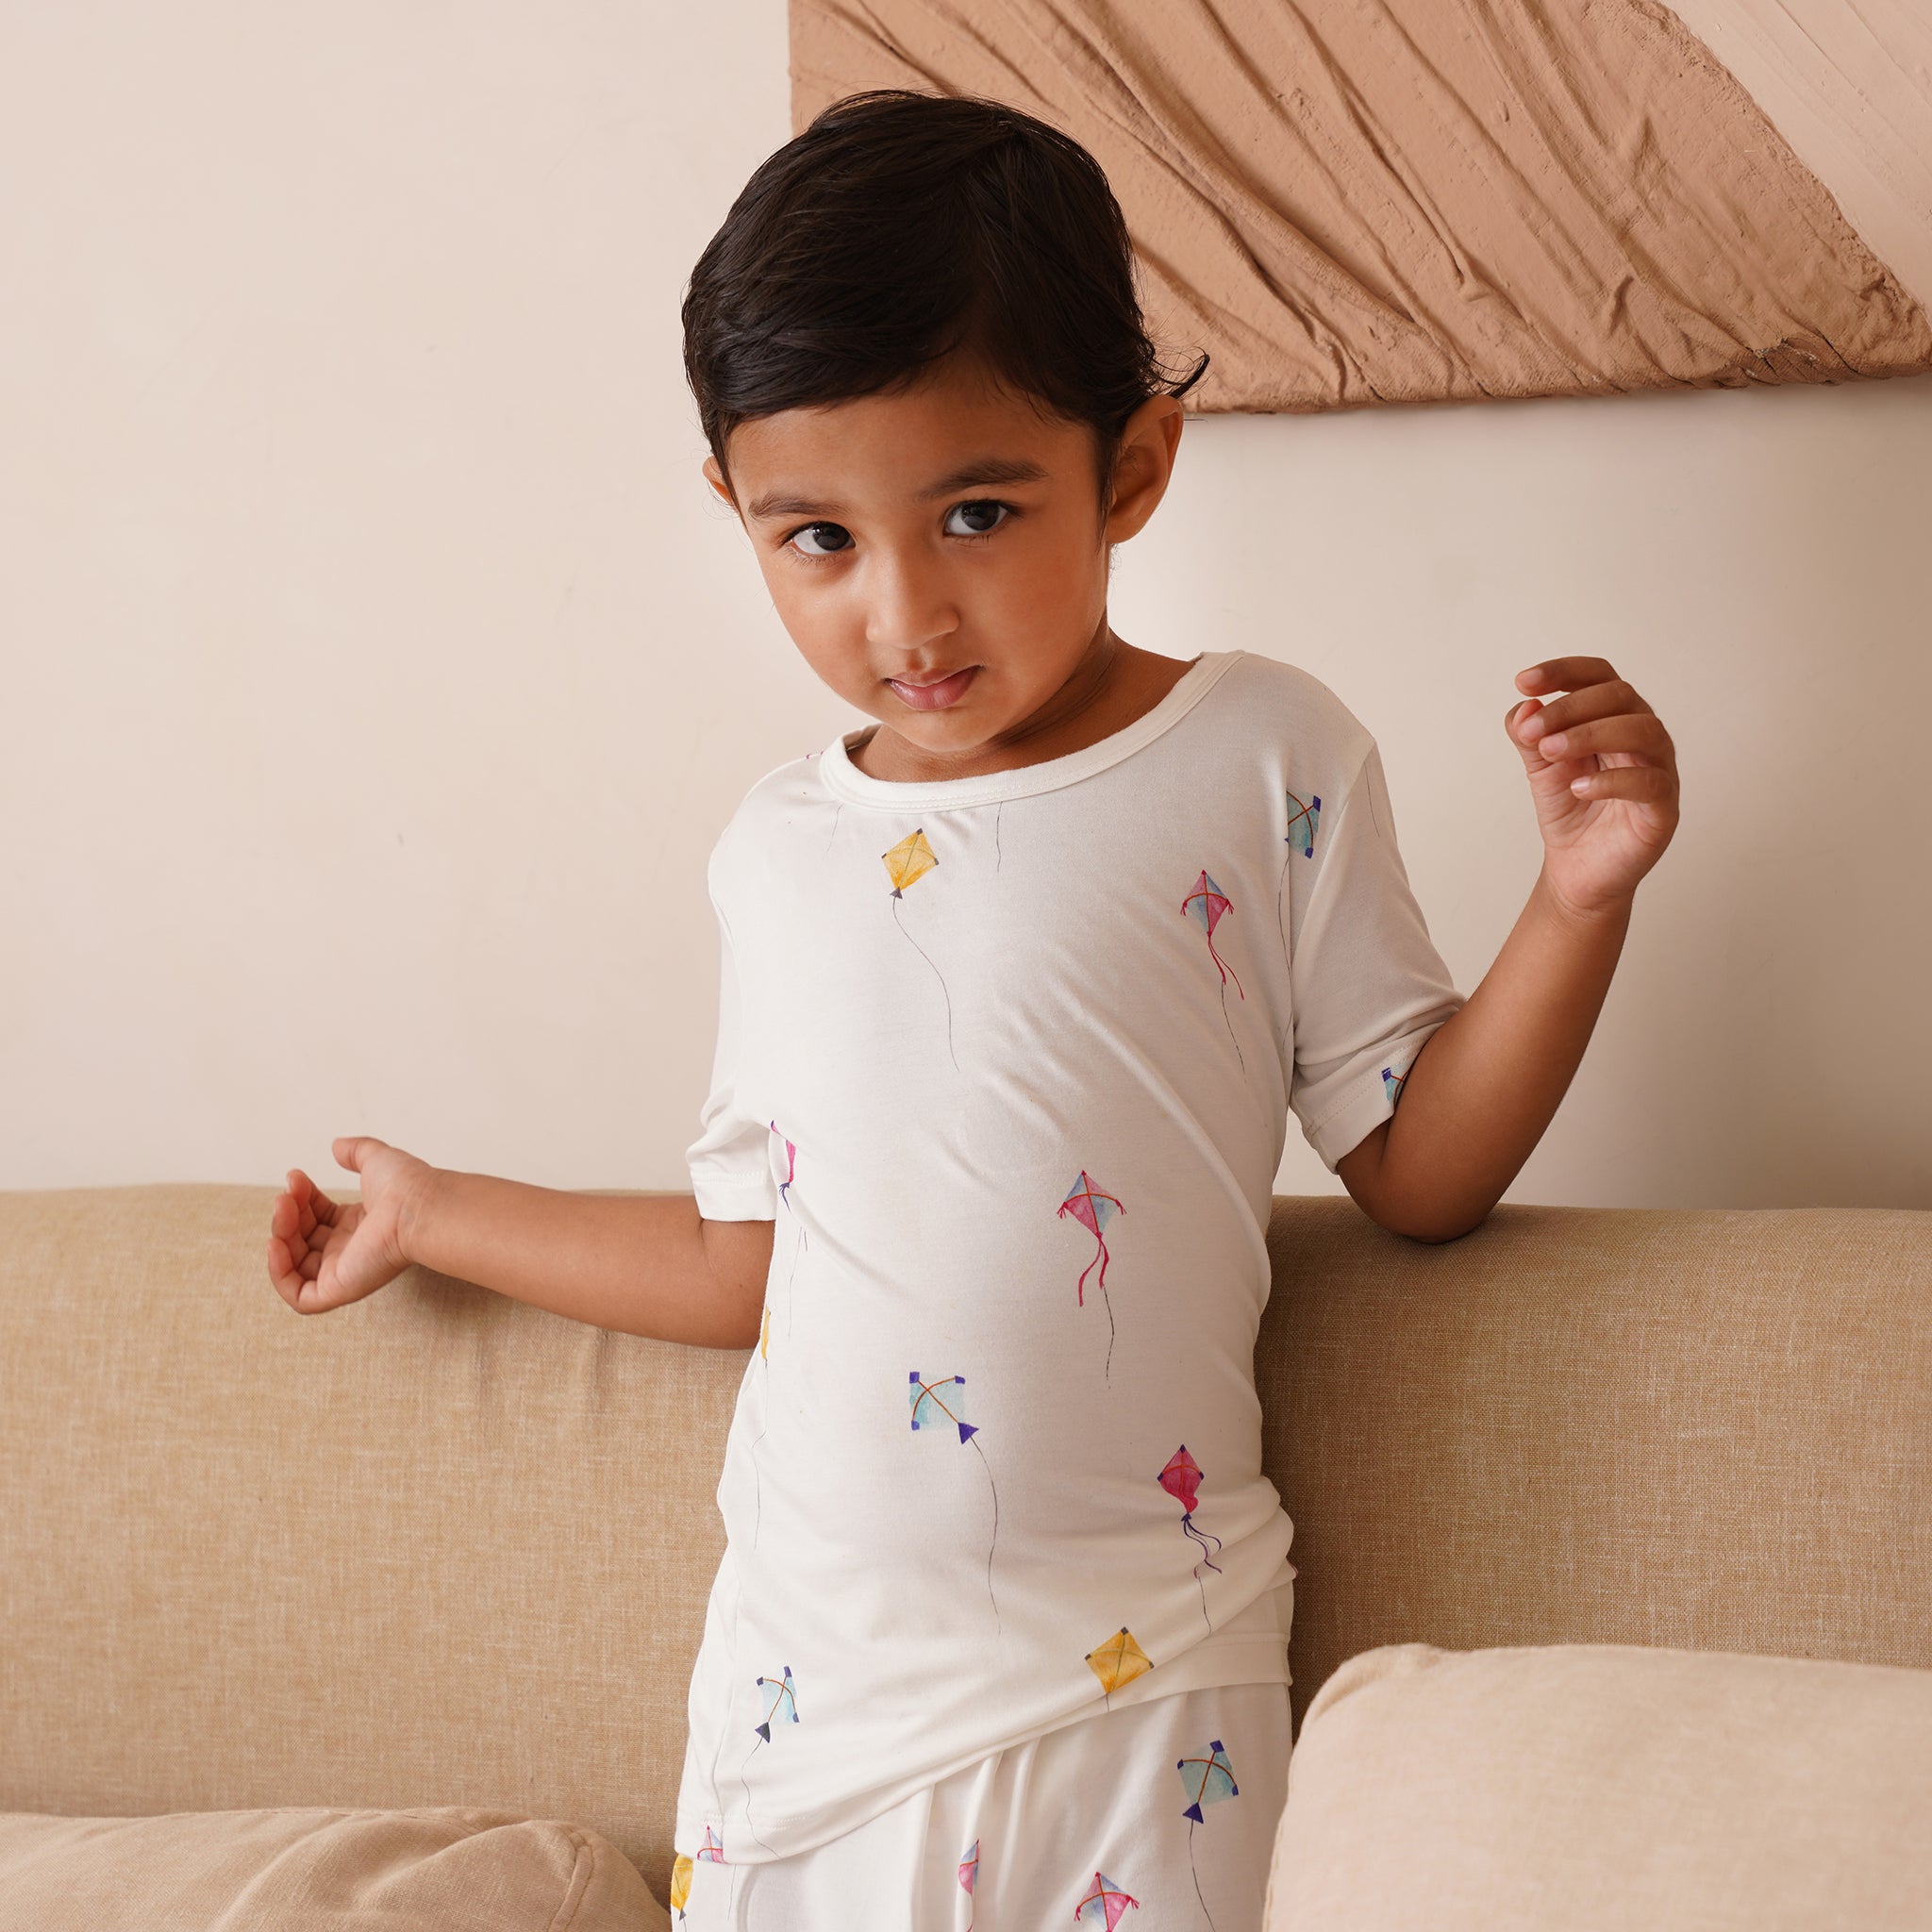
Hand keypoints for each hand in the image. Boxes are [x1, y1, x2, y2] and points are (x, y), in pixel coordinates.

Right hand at [267, 1136, 435, 1315]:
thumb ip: (356, 1151)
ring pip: (295, 1265)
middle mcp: (351, 1250)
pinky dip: (279, 1273)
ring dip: (281, 1234)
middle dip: (287, 1213)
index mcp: (359, 1226)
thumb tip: (337, 1146)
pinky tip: (276, 1243)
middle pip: (302, 1239)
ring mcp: (345, 1272)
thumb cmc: (406, 1185)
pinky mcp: (340, 1289)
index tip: (296, 1176)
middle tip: (287, 1192)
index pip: (315, 1217)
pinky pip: (300, 1297)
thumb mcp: (376, 1159)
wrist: (417, 1205)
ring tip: (284, 1206)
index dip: (300, 1198)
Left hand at [1507, 657, 1678, 918]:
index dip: (1563, 671)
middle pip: (1619, 696)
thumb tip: (1523, 705)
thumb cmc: (1568, 809)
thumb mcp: (1539, 765)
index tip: (1523, 682)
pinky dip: (1613, 781)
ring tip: (1550, 752)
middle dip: (1570, 708)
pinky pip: (1650, 782)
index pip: (1598, 676)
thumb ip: (1529, 735)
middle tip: (1532, 731)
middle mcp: (1643, 734)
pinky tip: (1578, 788)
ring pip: (1643, 731)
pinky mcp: (1664, 807)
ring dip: (1590, 735)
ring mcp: (1659, 768)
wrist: (1577, 869)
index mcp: (1613, 716)